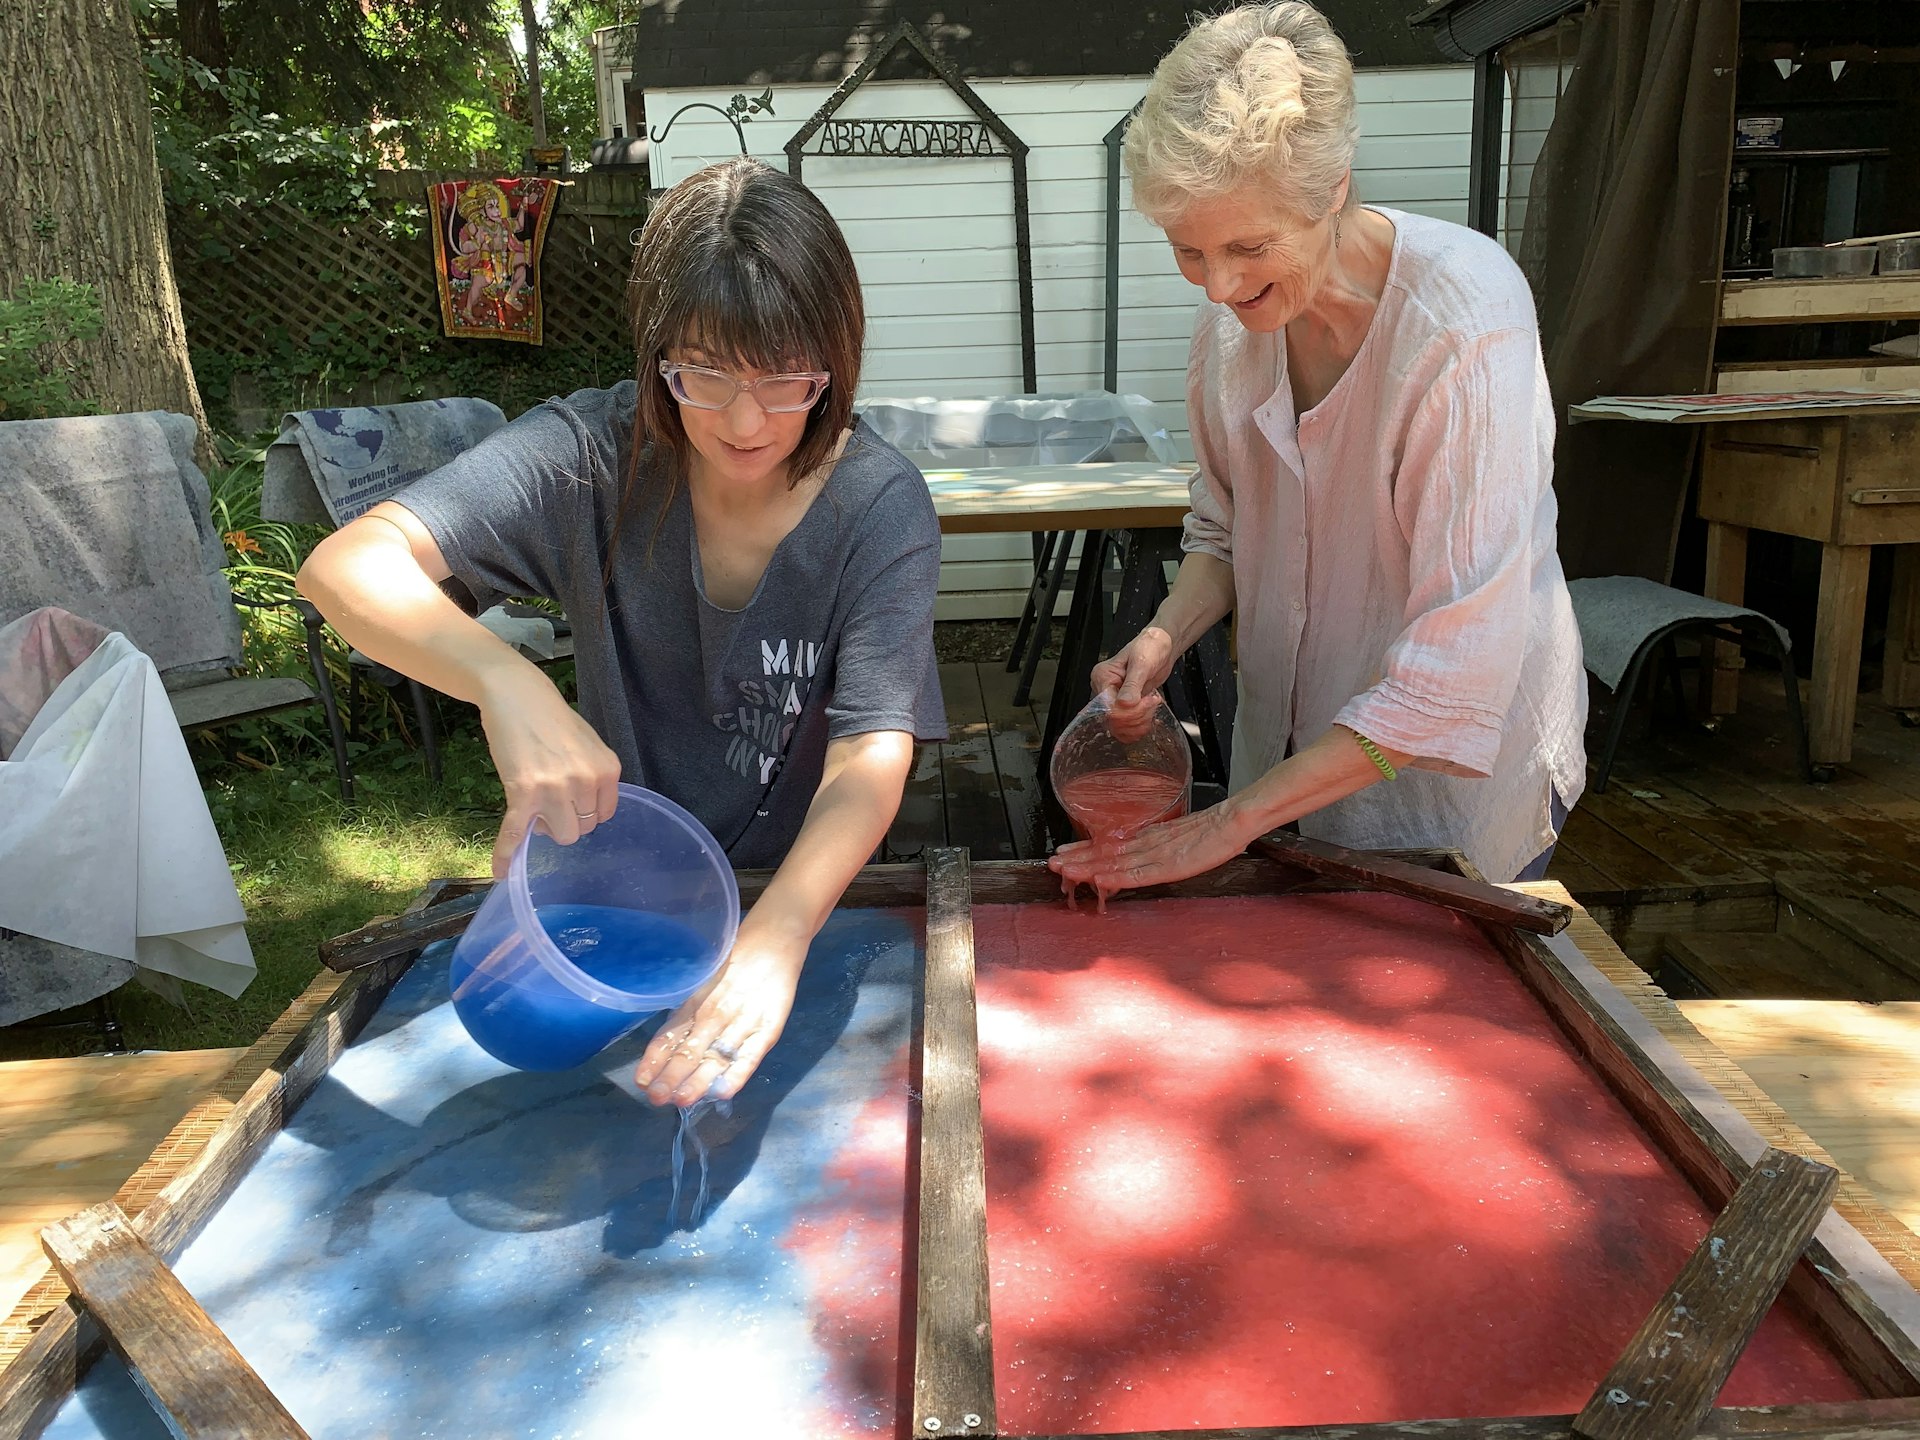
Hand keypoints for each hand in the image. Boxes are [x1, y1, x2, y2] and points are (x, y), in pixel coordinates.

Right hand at [475, 667, 622, 878]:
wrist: (517, 695)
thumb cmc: (552, 718)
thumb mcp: (588, 745)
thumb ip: (593, 777)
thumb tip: (586, 809)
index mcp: (607, 770)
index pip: (603, 815)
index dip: (584, 812)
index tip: (570, 802)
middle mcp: (586, 781)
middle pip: (582, 828)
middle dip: (565, 819)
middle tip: (548, 798)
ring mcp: (556, 788)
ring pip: (559, 835)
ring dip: (546, 826)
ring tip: (533, 804)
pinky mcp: (524, 792)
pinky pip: (517, 833)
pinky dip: (507, 854)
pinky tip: (501, 871)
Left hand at [633, 921, 807, 1106]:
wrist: (775, 938)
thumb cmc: (736, 961)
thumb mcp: (704, 984)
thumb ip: (688, 1014)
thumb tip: (665, 1050)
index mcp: (695, 1003)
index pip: (670, 1034)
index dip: (655, 1059)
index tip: (642, 1081)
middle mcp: (714, 1014)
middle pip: (690, 1049)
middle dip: (671, 1076)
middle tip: (656, 1098)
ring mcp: (742, 1021)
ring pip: (715, 1055)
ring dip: (697, 1080)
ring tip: (681, 1100)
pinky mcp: (768, 1027)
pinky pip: (750, 1054)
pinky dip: (738, 1074)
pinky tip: (723, 1092)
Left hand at [1048, 801, 1255, 897]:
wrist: (1235, 819)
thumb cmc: (1214, 830)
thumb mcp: (1180, 839)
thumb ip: (1159, 846)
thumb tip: (1139, 856)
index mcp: (1149, 838)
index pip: (1111, 847)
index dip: (1085, 852)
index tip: (1063, 855)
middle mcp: (1148, 845)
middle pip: (1107, 854)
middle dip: (1077, 859)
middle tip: (1051, 863)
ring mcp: (1158, 854)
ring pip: (1116, 862)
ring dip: (1087, 867)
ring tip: (1063, 869)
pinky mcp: (1171, 863)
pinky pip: (1139, 873)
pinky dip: (1117, 876)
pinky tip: (1100, 879)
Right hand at [1090, 625, 1176, 739]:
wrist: (1161, 647)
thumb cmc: (1149, 647)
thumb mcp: (1141, 663)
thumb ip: (1132, 684)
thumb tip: (1124, 702)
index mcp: (1102, 677)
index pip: (1107, 705)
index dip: (1127, 711)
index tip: (1144, 703)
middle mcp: (1105, 690)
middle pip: (1113, 718)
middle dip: (1136, 715)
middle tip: (1151, 702)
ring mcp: (1115, 699)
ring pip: (1120, 725)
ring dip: (1140, 720)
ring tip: (1152, 703)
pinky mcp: (1126, 706)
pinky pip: (1128, 725)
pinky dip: (1141, 724)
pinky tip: (1150, 713)